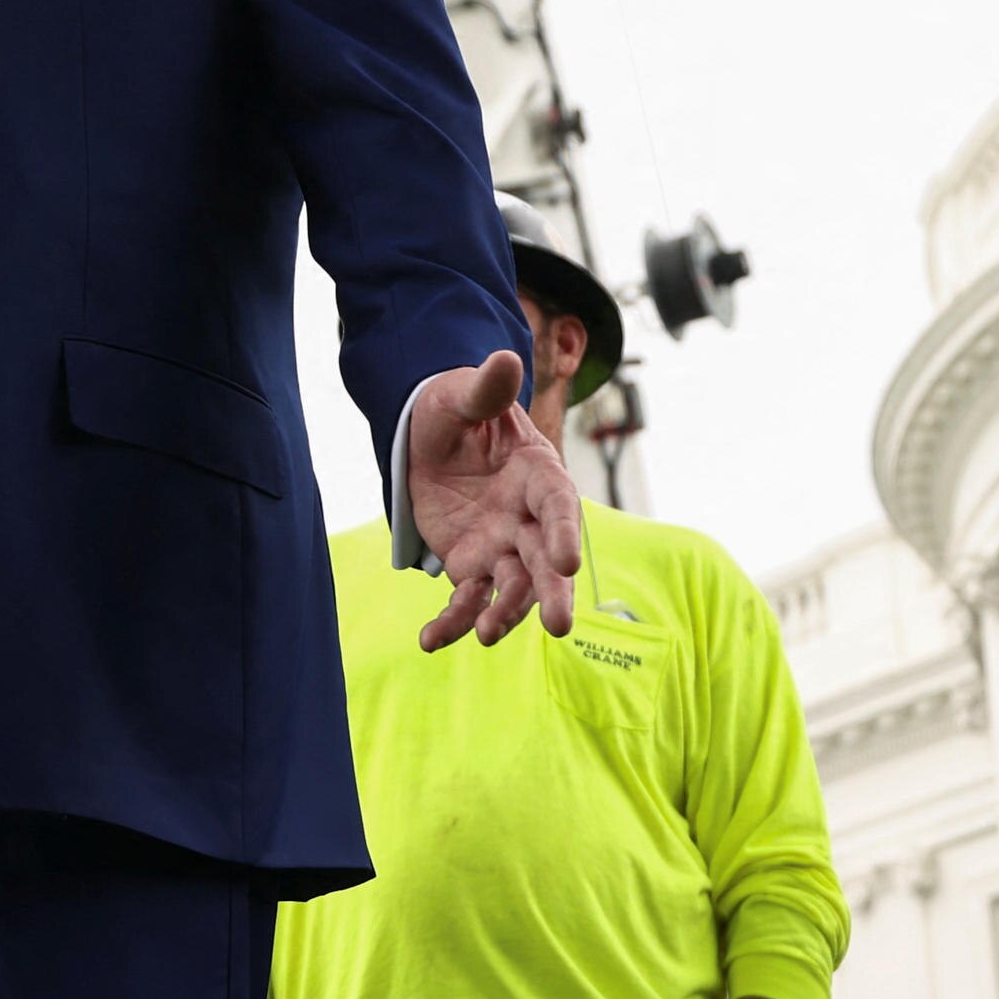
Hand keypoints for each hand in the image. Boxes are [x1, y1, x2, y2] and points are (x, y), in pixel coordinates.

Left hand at [405, 352, 586, 647]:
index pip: (558, 506)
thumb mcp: (462, 395)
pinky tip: (430, 641)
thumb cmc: (454, 409)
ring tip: (485, 635)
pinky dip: (452, 622)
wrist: (430, 436)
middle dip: (553, 592)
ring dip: (504, 614)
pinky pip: (466, 599)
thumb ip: (485, 389)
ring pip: (513, 586)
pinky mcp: (471, 564)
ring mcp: (502, 545)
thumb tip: (505, 357)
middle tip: (560, 626)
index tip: (568, 562)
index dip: (564, 532)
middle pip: (546, 560)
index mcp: (538, 473)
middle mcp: (528, 517)